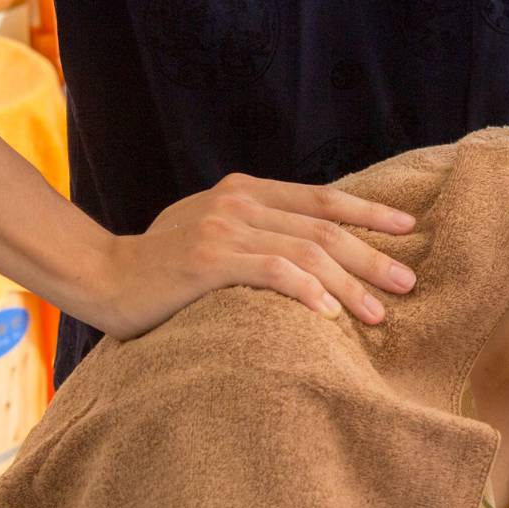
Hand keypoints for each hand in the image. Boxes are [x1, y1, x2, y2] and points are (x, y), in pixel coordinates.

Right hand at [90, 173, 418, 340]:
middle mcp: (238, 202)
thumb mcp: (211, 236)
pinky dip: (307, 292)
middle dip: (372, 256)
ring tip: (378, 313)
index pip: (322, 200)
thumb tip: (310, 253)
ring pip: (307, 252)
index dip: (369, 213)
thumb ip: (254, 233)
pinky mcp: (209, 259)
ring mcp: (223, 228)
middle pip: (324, 227)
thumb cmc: (160, 269)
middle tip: (407, 283)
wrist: (101, 277)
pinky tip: (329, 316)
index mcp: (244, 191)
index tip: (408, 229)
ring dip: (349, 284)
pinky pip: (273, 272)